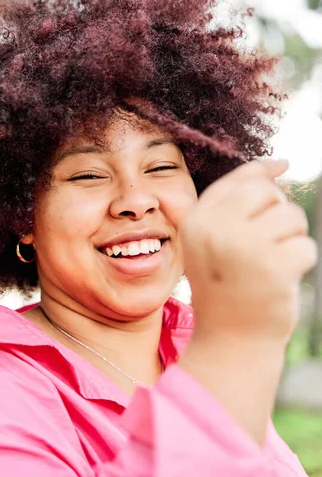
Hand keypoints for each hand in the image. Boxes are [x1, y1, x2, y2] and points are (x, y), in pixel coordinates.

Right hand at [181, 159, 317, 343]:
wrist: (231, 339)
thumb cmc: (227, 284)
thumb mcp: (216, 239)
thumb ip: (238, 200)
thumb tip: (282, 163)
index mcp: (198, 220)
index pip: (239, 180)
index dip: (265, 174)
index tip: (284, 167)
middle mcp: (215, 229)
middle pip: (268, 193)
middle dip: (279, 212)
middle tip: (270, 241)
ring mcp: (243, 248)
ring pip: (291, 217)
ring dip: (292, 238)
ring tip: (274, 262)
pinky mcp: (273, 268)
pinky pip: (305, 246)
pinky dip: (301, 262)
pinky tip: (283, 280)